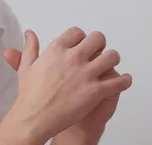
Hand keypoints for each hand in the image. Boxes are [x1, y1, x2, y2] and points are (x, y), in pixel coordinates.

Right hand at [2, 28, 132, 142]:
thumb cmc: (30, 96)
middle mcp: (73, 58)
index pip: (77, 32)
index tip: (82, 43)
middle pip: (98, 39)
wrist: (35, 118)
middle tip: (99, 52)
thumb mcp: (27, 66)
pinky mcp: (96, 91)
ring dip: (112, 60)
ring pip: (112, 57)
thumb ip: (30, 47)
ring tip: (110, 65)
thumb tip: (30, 34)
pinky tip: (124, 81)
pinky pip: (119, 81)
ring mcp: (86, 74)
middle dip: (100, 45)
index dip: (81, 38)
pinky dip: (124, 81)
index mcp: (57, 50)